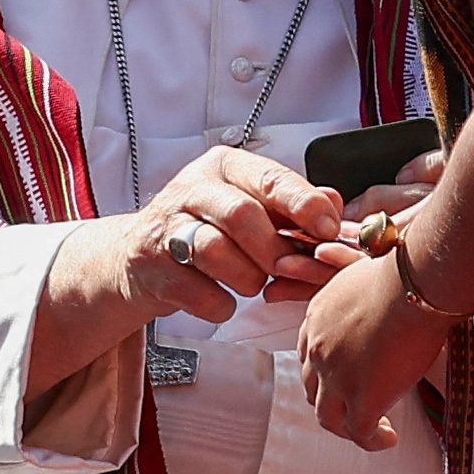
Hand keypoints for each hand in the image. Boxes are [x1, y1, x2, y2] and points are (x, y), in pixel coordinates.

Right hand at [65, 146, 343, 332]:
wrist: (139, 258)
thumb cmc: (210, 230)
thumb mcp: (252, 207)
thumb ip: (293, 204)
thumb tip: (335, 203)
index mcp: (225, 166)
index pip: (271, 178)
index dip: (304, 206)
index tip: (329, 230)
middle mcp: (192, 187)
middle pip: (242, 214)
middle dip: (272, 249)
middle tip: (286, 268)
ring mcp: (167, 226)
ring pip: (216, 252)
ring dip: (246, 278)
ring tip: (251, 283)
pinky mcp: (152, 265)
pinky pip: (200, 293)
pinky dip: (221, 306)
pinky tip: (223, 300)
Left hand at [297, 243, 451, 446]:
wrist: (414, 284)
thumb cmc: (403, 271)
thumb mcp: (367, 274)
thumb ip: (363, 289)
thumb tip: (383, 281)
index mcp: (317, 318)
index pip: (307, 354)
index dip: (323, 372)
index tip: (343, 378)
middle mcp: (318, 349)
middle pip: (312, 389)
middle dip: (332, 403)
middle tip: (355, 408)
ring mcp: (336, 377)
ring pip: (329, 418)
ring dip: (348, 428)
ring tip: (372, 431)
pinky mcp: (362, 399)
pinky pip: (361, 434)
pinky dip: (373, 442)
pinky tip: (389, 439)